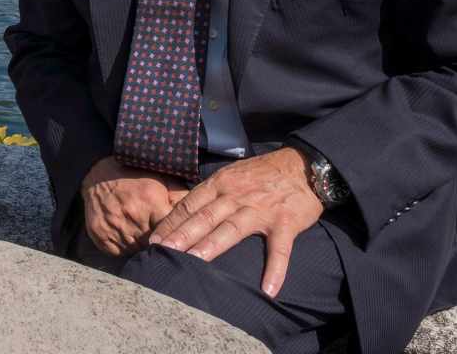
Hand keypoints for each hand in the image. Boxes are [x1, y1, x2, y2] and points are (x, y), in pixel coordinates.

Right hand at [80, 156, 188, 256]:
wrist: (97, 176)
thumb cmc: (135, 177)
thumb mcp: (162, 179)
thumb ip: (181, 197)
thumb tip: (200, 214)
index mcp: (151, 201)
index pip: (172, 230)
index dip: (178, 237)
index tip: (183, 242)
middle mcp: (132, 216)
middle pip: (156, 245)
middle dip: (163, 245)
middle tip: (168, 245)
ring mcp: (115, 229)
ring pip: (138, 252)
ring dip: (145, 250)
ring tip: (149, 243)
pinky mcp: (102, 237)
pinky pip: (121, 254)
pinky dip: (128, 250)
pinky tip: (131, 241)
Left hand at [149, 147, 322, 297]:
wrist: (303, 166)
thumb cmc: (261, 174)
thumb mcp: (230, 175)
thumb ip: (210, 194)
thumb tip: (183, 213)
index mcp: (220, 184)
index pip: (189, 205)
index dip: (170, 224)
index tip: (153, 242)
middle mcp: (236, 196)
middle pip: (204, 218)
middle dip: (181, 236)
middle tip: (162, 254)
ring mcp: (260, 210)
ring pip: (231, 230)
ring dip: (211, 248)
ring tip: (193, 265)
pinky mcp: (285, 223)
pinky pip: (279, 249)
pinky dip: (275, 269)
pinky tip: (268, 290)